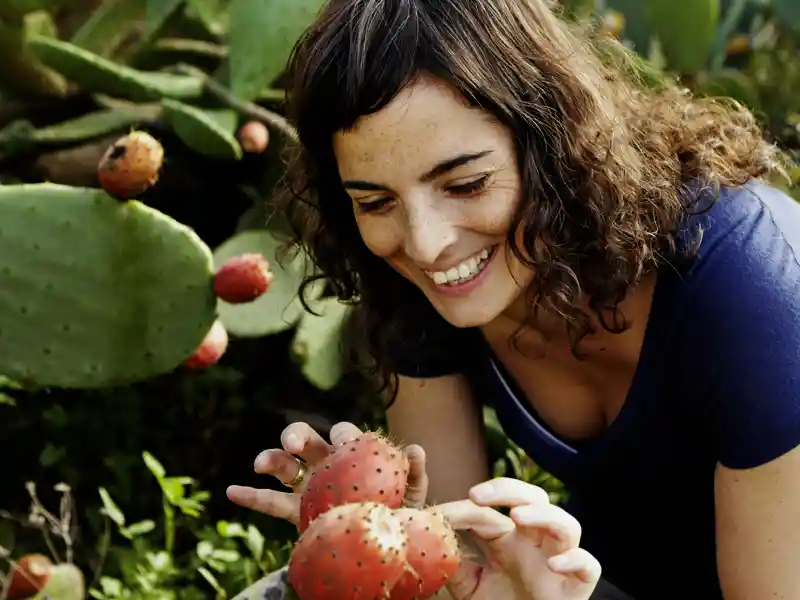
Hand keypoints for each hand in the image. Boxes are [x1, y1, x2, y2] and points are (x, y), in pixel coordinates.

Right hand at [226, 421, 428, 526]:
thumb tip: (415, 450)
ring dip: (271, 459)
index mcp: (353, 453)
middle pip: (306, 440)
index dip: (341, 436)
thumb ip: (413, 471)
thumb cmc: (404, 510)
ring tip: (260, 463)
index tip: (342, 446)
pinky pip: (271, 502)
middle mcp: (327, 464)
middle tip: (293, 444)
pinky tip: (233, 492)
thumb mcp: (413, 492)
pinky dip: (251, 496)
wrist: (391, 542)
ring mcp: (309, 486)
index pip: (343, 434)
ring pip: (285, 466)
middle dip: (296, 436)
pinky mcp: (297, 512)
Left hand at [436, 478, 599, 599]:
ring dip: (543, 515)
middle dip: (507, 489)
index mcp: (509, 537)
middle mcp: (536, 542)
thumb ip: (455, 563)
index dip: (466, 507)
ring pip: (566, 523)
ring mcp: (560, 559)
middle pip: (534, 497)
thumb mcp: (469, 588)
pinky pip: (588, 565)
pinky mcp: (578, 586)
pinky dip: (576, 560)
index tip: (439, 514)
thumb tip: (432, 537)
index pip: (490, 511)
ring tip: (518, 517)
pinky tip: (555, 564)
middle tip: (477, 494)